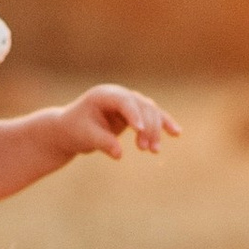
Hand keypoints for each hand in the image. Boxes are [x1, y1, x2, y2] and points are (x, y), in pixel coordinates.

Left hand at [59, 83, 178, 162]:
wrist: (71, 129)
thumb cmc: (75, 130)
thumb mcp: (85, 137)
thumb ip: (102, 143)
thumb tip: (119, 154)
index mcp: (104, 94)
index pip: (124, 101)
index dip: (133, 114)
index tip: (139, 130)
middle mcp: (119, 94)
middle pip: (141, 106)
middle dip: (147, 127)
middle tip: (144, 149)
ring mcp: (129, 102)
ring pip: (150, 111)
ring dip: (156, 130)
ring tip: (154, 151)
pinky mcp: (135, 113)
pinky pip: (153, 116)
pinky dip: (164, 124)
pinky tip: (177, 133)